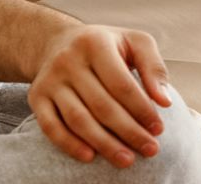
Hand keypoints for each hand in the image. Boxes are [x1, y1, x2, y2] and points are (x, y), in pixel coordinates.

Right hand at [28, 25, 172, 166]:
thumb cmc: (107, 45)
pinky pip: (51, 127)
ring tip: (126, 159)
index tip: (159, 129)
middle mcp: (68, 60)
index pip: (121, 84)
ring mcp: (50, 80)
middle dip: (128, 131)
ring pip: (78, 119)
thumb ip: (154, 67)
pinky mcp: (36, 96)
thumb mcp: (135, 42)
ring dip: (103, 143)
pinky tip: (90, 157)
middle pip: (101, 105)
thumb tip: (164, 101)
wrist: (58, 42)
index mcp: (96, 43)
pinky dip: (69, 144)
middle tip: (150, 149)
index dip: (142, 109)